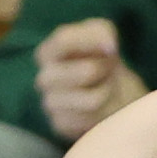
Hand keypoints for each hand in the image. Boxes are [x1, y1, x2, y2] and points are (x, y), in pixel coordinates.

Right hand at [34, 19, 146, 139]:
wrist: (109, 91)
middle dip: (106, 70)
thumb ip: (102, 32)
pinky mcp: (61, 125)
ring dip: (108, 92)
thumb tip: (108, 46)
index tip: (112, 48)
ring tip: (104, 88)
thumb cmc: (100, 57)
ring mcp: (50, 104)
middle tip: (107, 70)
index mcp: (47, 52)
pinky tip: (99, 108)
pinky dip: (104, 113)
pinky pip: (93, 119)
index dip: (93, 42)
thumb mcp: (102, 33)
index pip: (63, 40)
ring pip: (94, 99)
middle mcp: (44, 78)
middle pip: (87, 72)